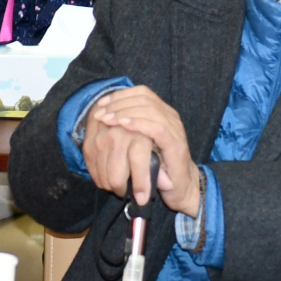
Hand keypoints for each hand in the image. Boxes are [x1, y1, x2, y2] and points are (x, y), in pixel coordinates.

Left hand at [81, 87, 199, 215]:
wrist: (180, 187)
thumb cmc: (158, 165)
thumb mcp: (141, 142)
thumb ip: (131, 127)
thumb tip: (104, 115)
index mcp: (163, 112)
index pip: (142, 93)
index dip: (120, 95)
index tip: (101, 104)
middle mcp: (171, 117)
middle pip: (144, 98)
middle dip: (118, 103)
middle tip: (100, 114)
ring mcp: (175, 130)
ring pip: (149, 110)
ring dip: (124, 113)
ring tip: (107, 120)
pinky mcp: (175, 146)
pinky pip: (157, 128)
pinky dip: (139, 124)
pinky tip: (123, 126)